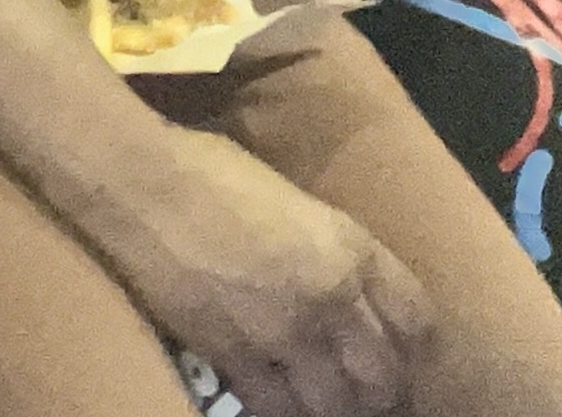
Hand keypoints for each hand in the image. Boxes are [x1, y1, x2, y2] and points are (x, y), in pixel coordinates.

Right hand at [113, 127, 434, 416]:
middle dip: (383, 388)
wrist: (148, 186)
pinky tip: (284, 408)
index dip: (414, 342)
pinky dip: (285, 413)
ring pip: (334, 402)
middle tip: (372, 393)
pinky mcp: (235, 358)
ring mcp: (284, 333)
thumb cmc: (213, 169)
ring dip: (336, 408)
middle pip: (382, 370)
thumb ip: (323, 243)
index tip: (405, 351)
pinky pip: (276, 408)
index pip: (413, 314)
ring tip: (330, 407)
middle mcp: (331, 296)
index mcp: (349, 246)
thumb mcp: (293, 197)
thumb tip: (330, 274)